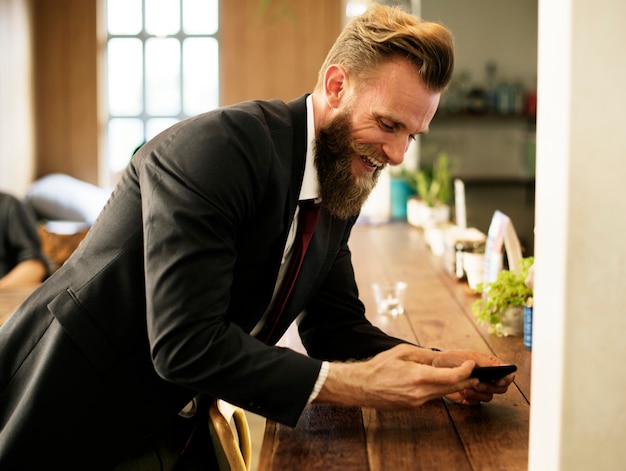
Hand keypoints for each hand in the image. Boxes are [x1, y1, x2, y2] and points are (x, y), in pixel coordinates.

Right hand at [315, 344, 479, 408]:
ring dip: (455, 386)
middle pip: (451, 388)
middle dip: (466, 381)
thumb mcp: (401, 352)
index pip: (451, 377)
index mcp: (419, 376)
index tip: (471, 365)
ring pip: (443, 394)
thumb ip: (422, 354)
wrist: (362, 386)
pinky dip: (440, 390)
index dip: (466, 371)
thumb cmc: (379, 367)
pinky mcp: (412, 406)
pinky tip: (442, 384)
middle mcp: (420, 392)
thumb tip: (438, 357)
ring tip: (465, 379)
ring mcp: (417, 402)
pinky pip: (432, 397)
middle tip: (476, 375)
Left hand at [432, 349, 514, 404]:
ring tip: (467, 387)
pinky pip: (476, 403)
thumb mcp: (471, 357)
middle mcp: (488, 378)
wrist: (436, 366)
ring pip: (488, 397)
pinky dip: (471, 399)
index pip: (508, 376)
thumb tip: (506, 367)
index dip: (506, 379)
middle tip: (477, 384)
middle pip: (500, 389)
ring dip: (478, 394)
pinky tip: (463, 393)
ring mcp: (479, 389)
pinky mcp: (470, 397)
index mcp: (491, 366)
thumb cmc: (453, 358)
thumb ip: (489, 364)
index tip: (498, 380)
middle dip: (489, 387)